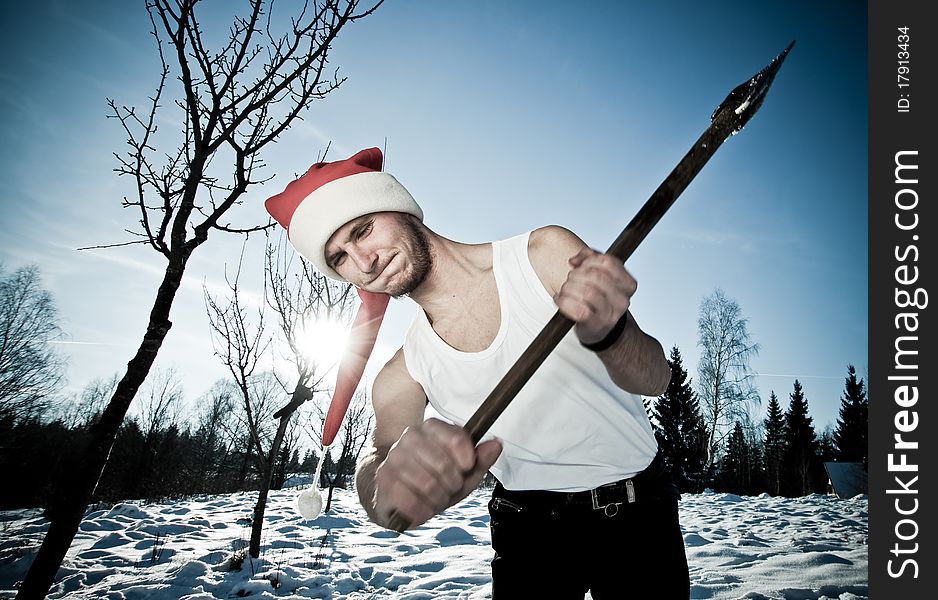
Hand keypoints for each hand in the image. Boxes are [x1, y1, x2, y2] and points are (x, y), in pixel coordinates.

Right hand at [373, 418, 501, 529]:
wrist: (394, 493)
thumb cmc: (432, 481)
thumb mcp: (461, 473)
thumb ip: (479, 460)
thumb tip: (496, 445)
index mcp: (430, 428)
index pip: (455, 437)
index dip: (467, 458)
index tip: (466, 467)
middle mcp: (409, 438)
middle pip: (443, 464)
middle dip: (452, 485)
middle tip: (448, 488)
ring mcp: (394, 458)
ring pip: (428, 485)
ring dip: (437, 499)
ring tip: (434, 498)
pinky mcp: (384, 480)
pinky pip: (412, 501)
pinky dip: (422, 511)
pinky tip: (421, 507)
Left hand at [553, 247, 635, 344]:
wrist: (599, 330)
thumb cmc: (598, 300)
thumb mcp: (600, 277)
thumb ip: (590, 260)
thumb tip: (575, 260)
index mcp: (628, 284)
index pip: (608, 262)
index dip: (589, 260)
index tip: (579, 265)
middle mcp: (622, 300)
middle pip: (595, 276)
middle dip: (576, 275)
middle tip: (569, 280)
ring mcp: (611, 314)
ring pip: (587, 292)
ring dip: (569, 288)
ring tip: (564, 290)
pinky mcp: (596, 324)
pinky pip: (579, 309)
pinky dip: (564, 302)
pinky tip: (560, 299)